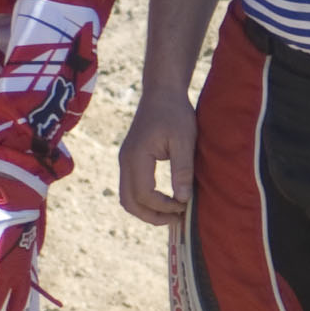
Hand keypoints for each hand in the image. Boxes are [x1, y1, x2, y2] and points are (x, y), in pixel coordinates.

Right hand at [117, 87, 198, 227]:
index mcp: (136, 156)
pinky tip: (165, 199)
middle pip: (129, 202)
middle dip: (151, 216)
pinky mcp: (130, 159)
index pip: (144, 194)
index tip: (185, 206)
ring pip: (127, 197)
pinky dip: (145, 200)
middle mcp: (125, 161)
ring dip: (147, 210)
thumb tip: (183, 199)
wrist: (161, 91)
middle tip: (177, 220)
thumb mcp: (185, 140)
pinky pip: (131, 187)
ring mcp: (125, 160)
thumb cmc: (175, 112)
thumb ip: (182, 169)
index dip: (164, 206)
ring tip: (172, 213)